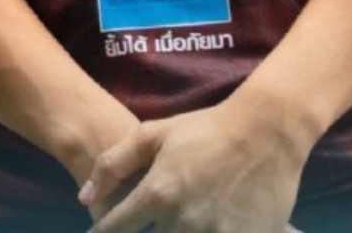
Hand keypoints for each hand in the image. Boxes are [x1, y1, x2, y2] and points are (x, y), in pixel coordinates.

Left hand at [79, 98, 311, 232]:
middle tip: (161, 210)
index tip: (100, 232)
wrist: (267, 131)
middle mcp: (183, 220)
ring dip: (177, 232)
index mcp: (159, 192)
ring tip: (185, 216)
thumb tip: (84, 196)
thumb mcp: (156, 133)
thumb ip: (114, 163)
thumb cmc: (207, 129)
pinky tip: (208, 223)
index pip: (116, 229)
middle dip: (149, 231)